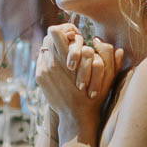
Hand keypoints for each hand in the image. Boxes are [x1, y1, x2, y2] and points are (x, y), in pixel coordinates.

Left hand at [37, 24, 123, 141]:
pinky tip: (58, 67)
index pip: (55, 31)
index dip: (64, 30)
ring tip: (64, 56)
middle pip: (47, 38)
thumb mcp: (107, 76)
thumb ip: (107, 54)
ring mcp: (43, 70)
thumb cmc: (94, 96)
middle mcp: (52, 63)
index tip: (73, 36)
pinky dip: (48, 59)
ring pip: (44, 48)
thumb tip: (98, 39)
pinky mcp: (39, 77)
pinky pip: (40, 60)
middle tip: (68, 45)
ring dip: (53, 49)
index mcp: (68, 58)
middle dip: (58, 39)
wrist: (76, 116)